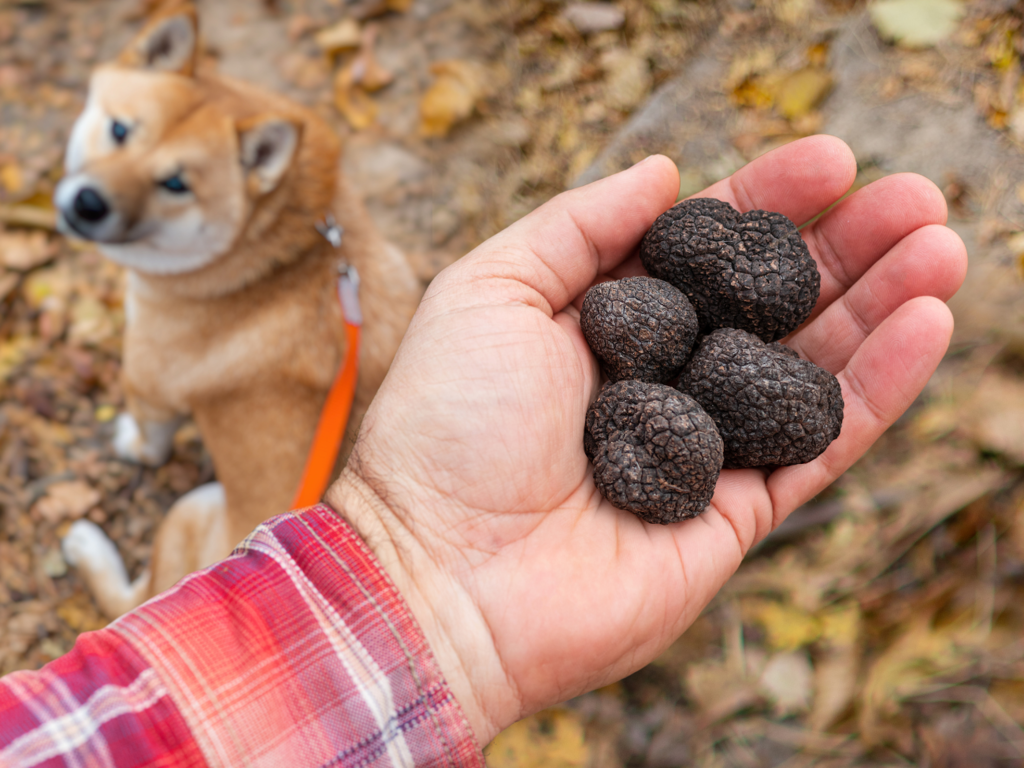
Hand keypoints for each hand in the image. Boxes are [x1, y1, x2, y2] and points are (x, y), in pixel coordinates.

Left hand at [327, 136, 966, 745]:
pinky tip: (925, 325)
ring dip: (878, 305)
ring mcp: (702, 448)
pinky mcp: (736, 513)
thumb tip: (666, 170)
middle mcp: (659, 381)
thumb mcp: (490, 289)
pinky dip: (876, 389)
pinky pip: (820, 444)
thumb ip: (578, 224)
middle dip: (841, 248)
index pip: (701, 251)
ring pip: (808, 367)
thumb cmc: (448, 426)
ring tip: (938, 247)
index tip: (832, 158)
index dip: (766, 203)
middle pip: (767, 303)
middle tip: (912, 196)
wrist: (439, 573)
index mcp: (603, 325)